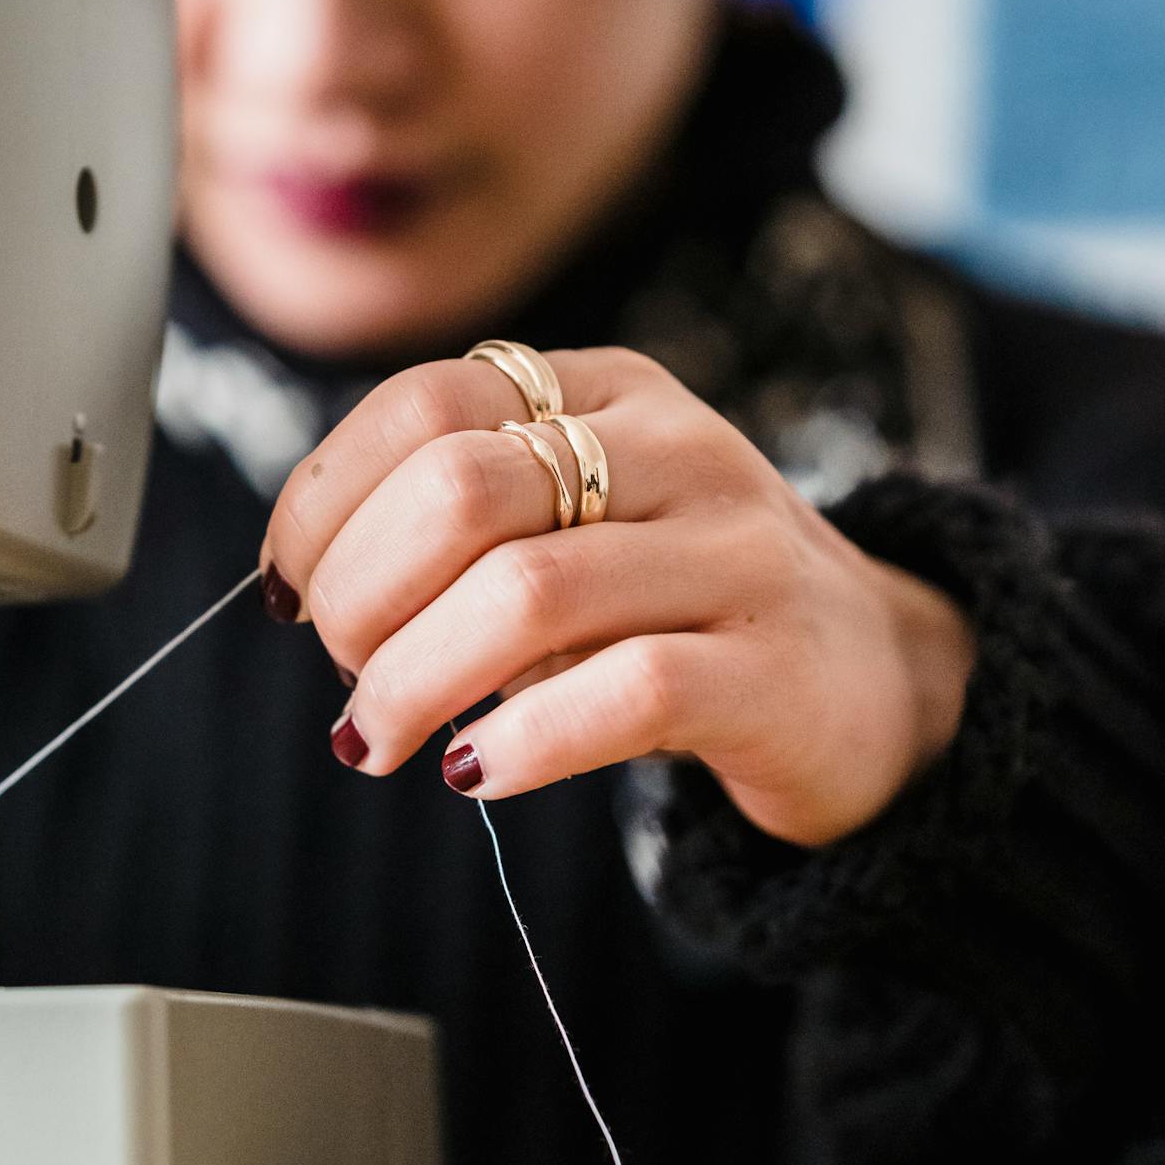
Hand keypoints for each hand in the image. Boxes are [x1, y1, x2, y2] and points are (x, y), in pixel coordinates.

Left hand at [260, 346, 975, 846]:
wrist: (875, 679)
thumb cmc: (681, 608)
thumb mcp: (576, 527)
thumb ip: (461, 527)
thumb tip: (307, 584)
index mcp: (608, 393)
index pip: (425, 404)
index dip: (326, 502)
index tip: (289, 588)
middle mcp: (677, 450)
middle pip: (461, 491)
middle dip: (361, 596)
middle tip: (345, 671)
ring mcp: (736, 554)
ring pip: (526, 593)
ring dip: (414, 679)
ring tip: (381, 736)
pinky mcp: (773, 670)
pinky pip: (623, 691)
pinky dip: (522, 740)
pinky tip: (478, 772)